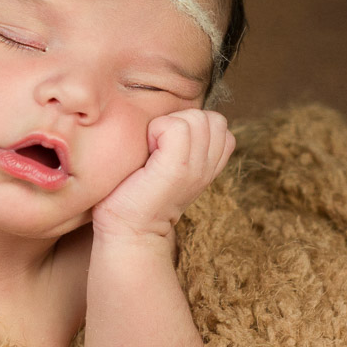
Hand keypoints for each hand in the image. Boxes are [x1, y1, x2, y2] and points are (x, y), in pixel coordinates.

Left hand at [93, 109, 234, 237]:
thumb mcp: (167, 166)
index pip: (219, 123)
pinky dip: (157, 129)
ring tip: (153, 150)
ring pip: (196, 118)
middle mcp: (208, 168)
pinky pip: (176, 126)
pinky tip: (148, 152)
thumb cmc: (134, 195)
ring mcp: (197, 168)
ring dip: (168, 125)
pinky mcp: (178, 168)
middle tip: (158, 147)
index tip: (166, 147)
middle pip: (211, 117)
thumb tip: (170, 116)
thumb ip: (181, 143)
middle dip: (181, 122)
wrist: (127, 230)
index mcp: (209, 166)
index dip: (191, 126)